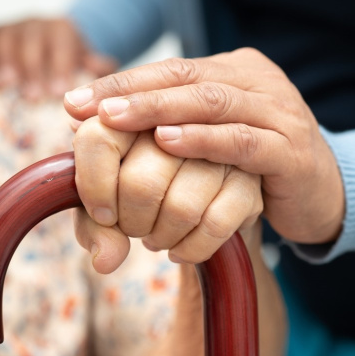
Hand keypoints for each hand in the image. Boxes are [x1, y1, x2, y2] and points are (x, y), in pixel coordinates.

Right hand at [0, 17, 116, 99]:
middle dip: (32, 70)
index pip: (61, 46)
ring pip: (7, 37)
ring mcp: (15, 26)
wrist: (58, 38)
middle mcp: (38, 24)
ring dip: (6, 61)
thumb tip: (100, 66)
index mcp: (63, 30)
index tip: (56, 93)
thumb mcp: (92, 62)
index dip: (58, 68)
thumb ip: (99, 66)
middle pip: (32, 43)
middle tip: (33, 97)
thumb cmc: (75, 61)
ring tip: (6, 85)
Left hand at [63, 48, 343, 244]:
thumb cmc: (256, 169)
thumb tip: (100, 125)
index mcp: (237, 72)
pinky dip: (203, 140)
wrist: (324, 196)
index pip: (172, 69)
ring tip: (115, 120)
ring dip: (159, 110)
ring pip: (213, 102)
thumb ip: (172, 127)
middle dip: (132, 92)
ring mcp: (280, 113)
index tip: (75, 102)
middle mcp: (259, 82)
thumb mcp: (213, 140)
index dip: (123, 83)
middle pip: (188, 78)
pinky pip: (243, 141)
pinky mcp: (292, 151)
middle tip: (87, 107)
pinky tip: (168, 142)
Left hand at [71, 117, 262, 273]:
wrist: (221, 196)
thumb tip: (105, 259)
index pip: (100, 136)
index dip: (93, 183)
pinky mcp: (261, 171)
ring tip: (157, 235)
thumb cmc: (157, 189)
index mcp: (144, 96)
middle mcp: (187, 109)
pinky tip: (181, 247)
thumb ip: (96, 224)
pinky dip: (191, 247)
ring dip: (162, 236)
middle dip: (131, 220)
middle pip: (140, 183)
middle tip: (133, 226)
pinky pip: (215, 225)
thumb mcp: (116, 197)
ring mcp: (229, 136)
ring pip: (181, 208)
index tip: (101, 213)